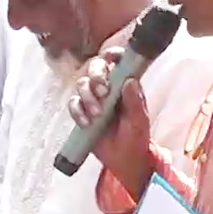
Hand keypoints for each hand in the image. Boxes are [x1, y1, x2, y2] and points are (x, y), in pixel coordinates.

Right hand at [68, 46, 154, 197]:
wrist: (123, 159)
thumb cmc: (136, 137)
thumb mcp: (139, 121)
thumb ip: (135, 101)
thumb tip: (130, 81)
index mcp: (125, 84)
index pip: (118, 61)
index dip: (112, 54)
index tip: (109, 57)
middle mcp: (108, 87)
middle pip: (95, 68)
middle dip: (96, 76)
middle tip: (102, 92)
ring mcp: (93, 99)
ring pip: (82, 84)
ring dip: (87, 97)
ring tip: (97, 115)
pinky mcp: (81, 112)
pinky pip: (73, 104)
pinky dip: (77, 112)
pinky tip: (86, 123)